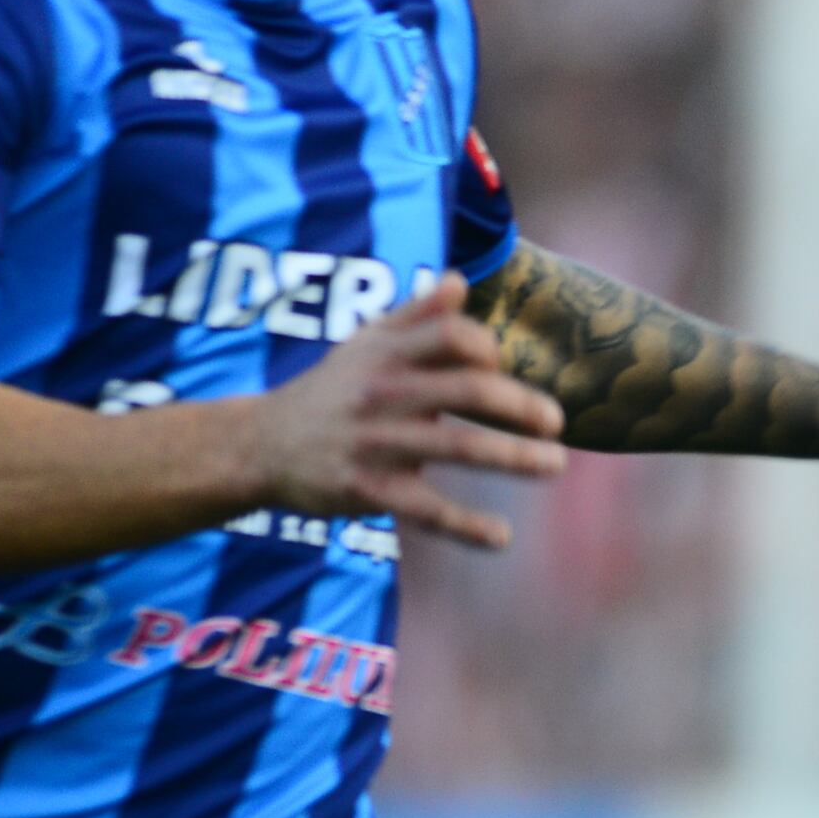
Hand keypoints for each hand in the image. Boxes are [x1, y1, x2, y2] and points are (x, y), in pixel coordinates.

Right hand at [243, 278, 562, 549]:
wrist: (260, 445)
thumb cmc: (332, 390)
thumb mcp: (365, 345)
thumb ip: (416, 315)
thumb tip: (459, 280)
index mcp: (386, 355)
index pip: (452, 336)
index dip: (486, 347)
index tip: (500, 366)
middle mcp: (383, 395)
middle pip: (466, 390)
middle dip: (520, 405)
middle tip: (557, 421)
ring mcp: (376, 444)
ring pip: (458, 448)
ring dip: (515, 457)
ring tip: (556, 463)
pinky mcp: (369, 491)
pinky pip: (428, 510)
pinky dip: (467, 526)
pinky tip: (503, 537)